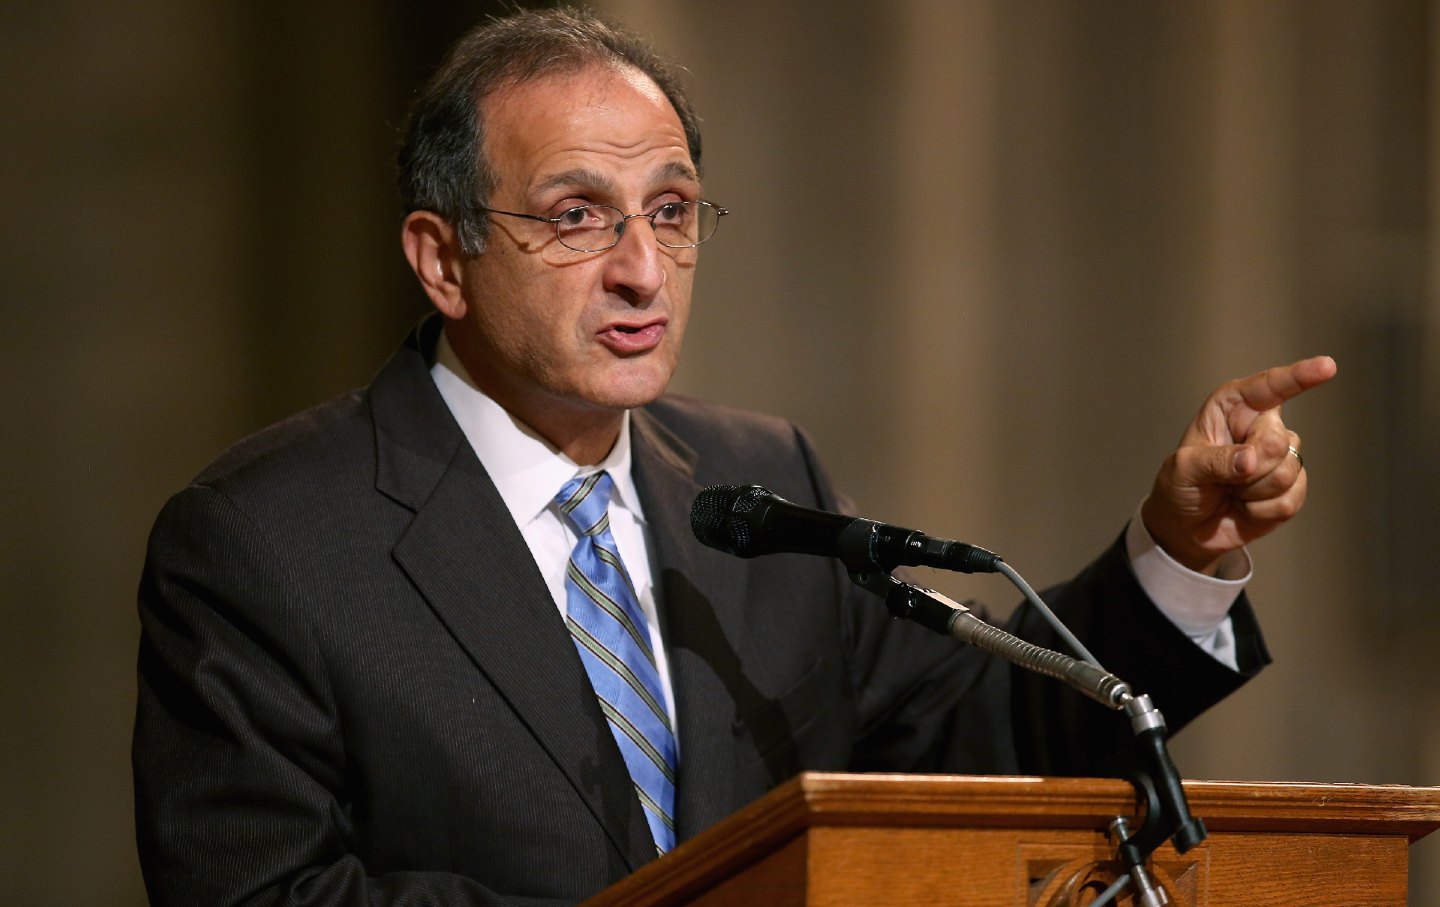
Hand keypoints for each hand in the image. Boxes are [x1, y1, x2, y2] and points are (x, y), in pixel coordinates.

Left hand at [1141, 356, 1337, 573]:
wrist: (1187, 526)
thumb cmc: (1180, 486)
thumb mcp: (1183, 469)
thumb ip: (1214, 461)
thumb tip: (1251, 460)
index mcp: (1232, 407)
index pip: (1269, 387)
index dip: (1299, 376)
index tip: (1327, 366)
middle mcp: (1261, 426)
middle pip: (1276, 440)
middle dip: (1248, 467)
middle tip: (1222, 478)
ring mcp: (1280, 456)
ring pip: (1286, 471)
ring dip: (1251, 491)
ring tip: (1231, 491)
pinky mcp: (1292, 487)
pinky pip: (1291, 499)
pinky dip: (1262, 510)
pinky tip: (1245, 507)